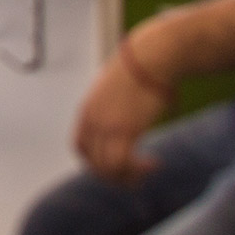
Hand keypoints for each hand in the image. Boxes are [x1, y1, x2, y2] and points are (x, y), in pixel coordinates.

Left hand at [73, 51, 170, 184]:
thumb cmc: (141, 69)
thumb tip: (130, 115)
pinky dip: (137, 171)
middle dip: (115, 176)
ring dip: (128, 177)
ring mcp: (107, 126)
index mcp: (87, 111)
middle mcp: (92, 121)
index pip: (81, 148)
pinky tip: (153, 164)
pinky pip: (123, 164)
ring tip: (148, 170)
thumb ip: (115, 106)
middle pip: (94, 164)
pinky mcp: (126, 129)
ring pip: (108, 169)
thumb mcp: (117, 89)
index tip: (117, 165)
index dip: (96, 162)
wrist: (151, 57)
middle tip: (137, 175)